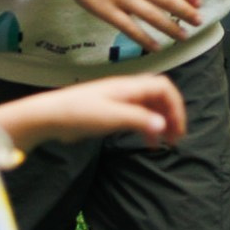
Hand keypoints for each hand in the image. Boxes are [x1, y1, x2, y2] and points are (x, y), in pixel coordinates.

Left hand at [0, 74, 188, 152]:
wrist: (51, 116)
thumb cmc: (79, 113)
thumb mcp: (112, 117)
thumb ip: (139, 120)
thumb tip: (164, 125)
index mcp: (129, 87)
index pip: (163, 87)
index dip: (175, 106)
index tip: (178, 128)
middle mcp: (127, 91)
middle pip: (159, 97)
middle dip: (171, 115)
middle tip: (176, 138)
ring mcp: (119, 101)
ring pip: (150, 108)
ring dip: (161, 122)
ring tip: (166, 143)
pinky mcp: (111, 112)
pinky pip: (138, 117)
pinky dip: (147, 127)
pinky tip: (148, 143)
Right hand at [24, 0, 200, 51]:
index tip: (198, 3)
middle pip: (167, 0)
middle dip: (186, 13)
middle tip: (198, 22)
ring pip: (152, 16)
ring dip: (171, 29)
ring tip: (184, 37)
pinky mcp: (105, 10)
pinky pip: (130, 29)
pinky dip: (145, 40)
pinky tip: (156, 47)